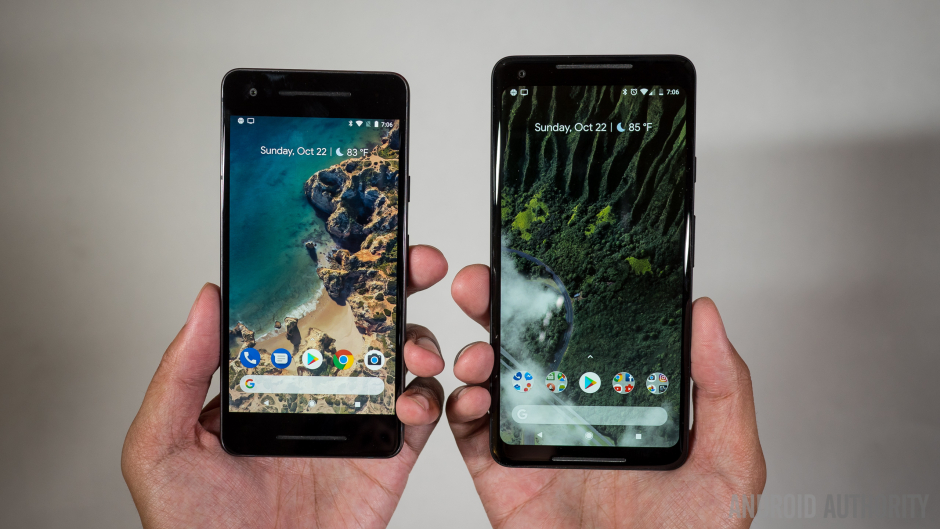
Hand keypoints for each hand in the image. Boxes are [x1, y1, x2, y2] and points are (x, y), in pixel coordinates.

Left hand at [122, 245, 447, 528]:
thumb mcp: (162, 449)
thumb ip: (180, 374)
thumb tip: (207, 300)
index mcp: (268, 380)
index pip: (304, 310)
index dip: (334, 272)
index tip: (355, 240)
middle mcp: (318, 391)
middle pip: (365, 322)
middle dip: (398, 282)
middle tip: (417, 261)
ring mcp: (357, 421)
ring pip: (403, 358)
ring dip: (422, 338)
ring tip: (417, 348)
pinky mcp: (389, 456)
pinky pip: (424, 414)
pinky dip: (433, 396)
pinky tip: (415, 397)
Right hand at [447, 264, 766, 527]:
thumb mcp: (729, 460)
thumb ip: (723, 387)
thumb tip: (707, 314)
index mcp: (621, 398)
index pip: (587, 331)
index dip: (561, 292)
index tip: (545, 260)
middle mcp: (574, 411)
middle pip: (528, 343)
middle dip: (498, 305)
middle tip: (483, 281)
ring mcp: (535, 439)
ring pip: (492, 377)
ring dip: (475, 350)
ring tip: (479, 349)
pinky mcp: (502, 473)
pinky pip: (468, 432)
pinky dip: (458, 404)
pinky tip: (473, 394)